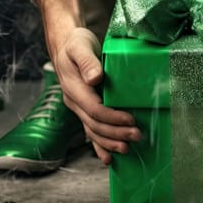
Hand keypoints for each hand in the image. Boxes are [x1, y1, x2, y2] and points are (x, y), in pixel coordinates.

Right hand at [53, 27, 140, 163]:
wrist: (66, 45)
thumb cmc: (76, 44)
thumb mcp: (80, 46)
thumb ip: (88, 62)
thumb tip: (95, 78)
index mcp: (74, 88)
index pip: (94, 109)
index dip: (113, 117)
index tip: (131, 120)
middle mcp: (74, 102)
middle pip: (95, 124)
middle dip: (116, 133)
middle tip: (137, 136)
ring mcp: (78, 108)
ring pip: (93, 131)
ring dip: (110, 143)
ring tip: (127, 149)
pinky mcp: (84, 110)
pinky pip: (90, 132)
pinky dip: (99, 146)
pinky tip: (109, 158)